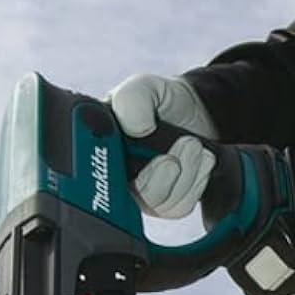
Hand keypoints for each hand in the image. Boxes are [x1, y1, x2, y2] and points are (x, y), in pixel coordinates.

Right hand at [108, 73, 217, 218]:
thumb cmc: (161, 101)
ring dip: (186, 173)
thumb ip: (131, 100)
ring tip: (194, 144)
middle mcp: (115, 178)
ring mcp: (140, 195)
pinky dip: (195, 183)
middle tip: (187, 143)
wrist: (195, 112)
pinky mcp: (165, 204)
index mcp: (98, 150)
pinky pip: (178, 207)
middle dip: (162, 175)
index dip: (118, 179)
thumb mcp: (143, 87)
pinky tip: (200, 160)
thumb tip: (135, 128)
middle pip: (129, 199)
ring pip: (159, 204)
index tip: (157, 159)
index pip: (94, 181)